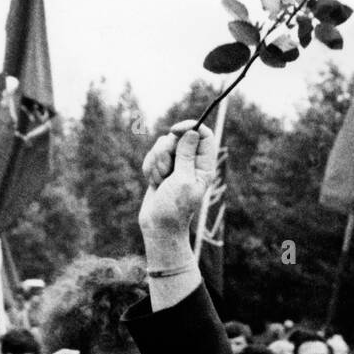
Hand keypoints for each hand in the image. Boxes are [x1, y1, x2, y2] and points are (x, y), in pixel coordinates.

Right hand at [139, 122, 215, 239]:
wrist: (158, 226)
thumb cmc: (174, 208)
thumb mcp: (183, 180)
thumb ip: (186, 154)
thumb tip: (193, 132)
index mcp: (204, 166)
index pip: (204, 134)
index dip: (190, 127)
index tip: (175, 131)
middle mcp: (191, 163)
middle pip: (178, 136)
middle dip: (166, 151)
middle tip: (167, 172)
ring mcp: (175, 164)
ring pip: (162, 144)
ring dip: (156, 162)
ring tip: (160, 181)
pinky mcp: (161, 167)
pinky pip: (151, 156)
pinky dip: (149, 168)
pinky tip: (153, 184)